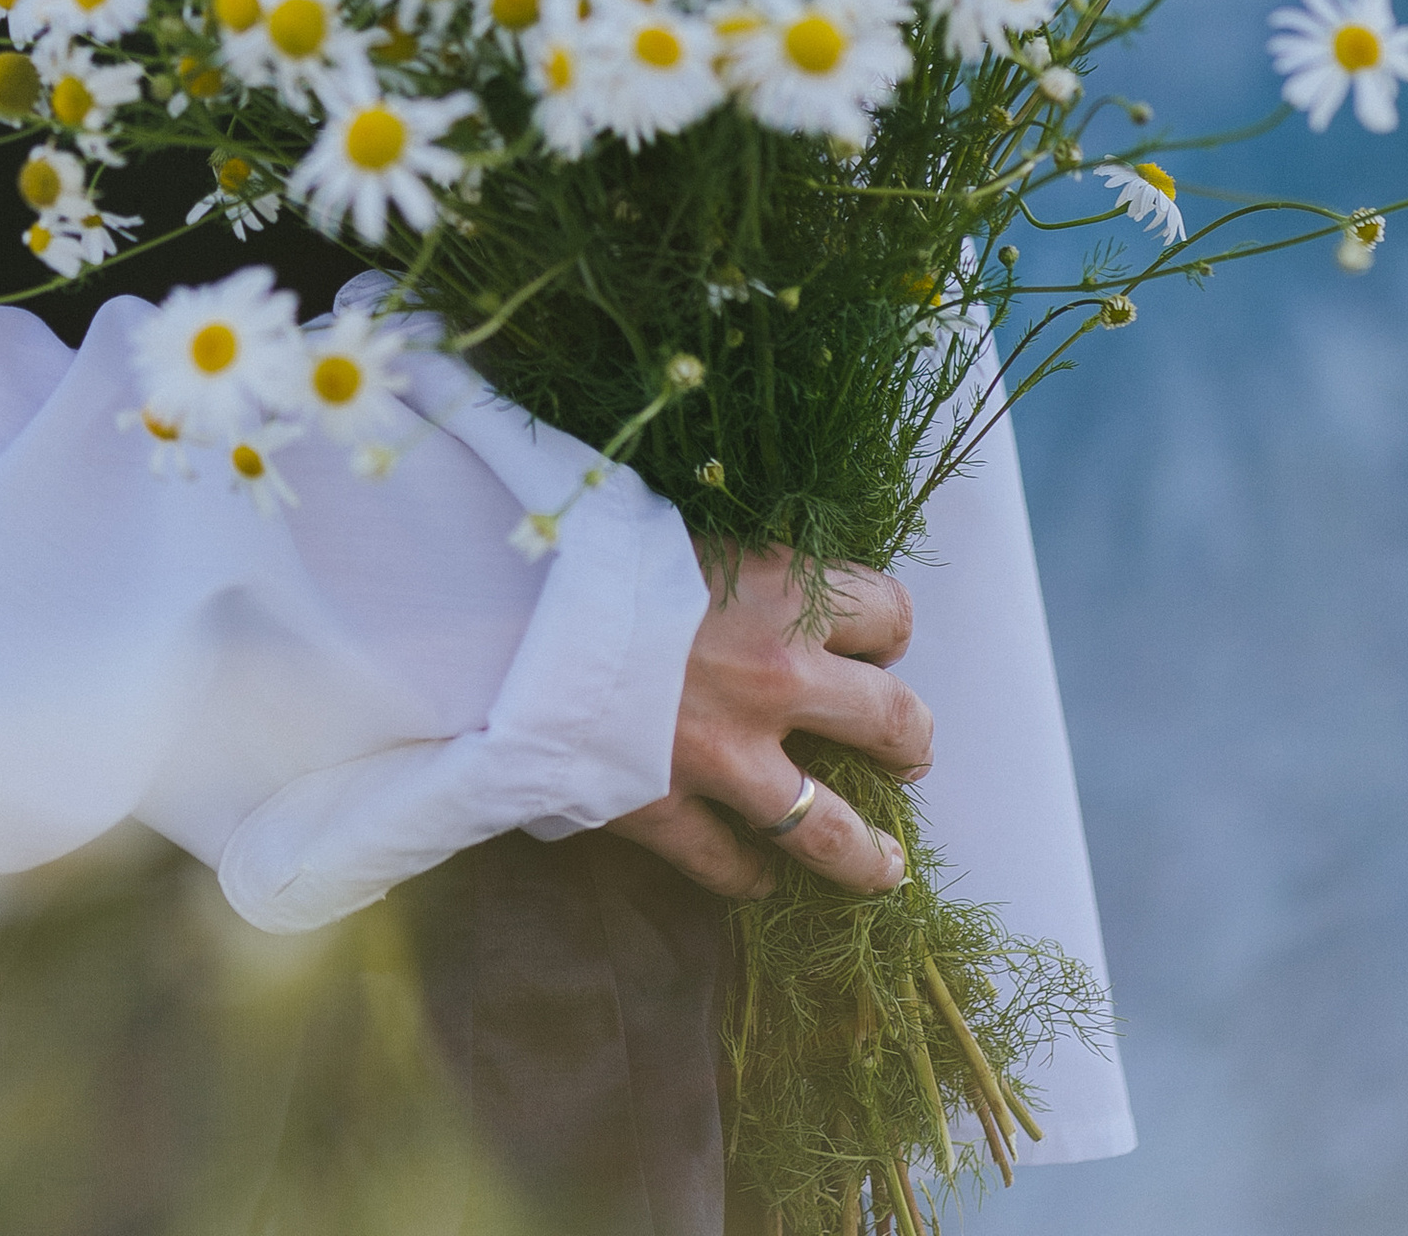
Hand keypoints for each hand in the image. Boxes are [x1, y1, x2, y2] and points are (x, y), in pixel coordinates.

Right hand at [608, 549, 927, 900]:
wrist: (497, 609)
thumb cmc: (585, 551)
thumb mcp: (675, 530)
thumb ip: (735, 568)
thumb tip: (759, 586)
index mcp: (781, 591)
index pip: (889, 611)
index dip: (888, 630)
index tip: (877, 643)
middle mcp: (774, 678)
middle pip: (893, 722)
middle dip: (910, 741)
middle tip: (908, 752)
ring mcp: (725, 756)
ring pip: (833, 831)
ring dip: (868, 855)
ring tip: (886, 869)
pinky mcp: (667, 809)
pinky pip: (733, 866)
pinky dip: (751, 877)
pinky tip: (759, 878)